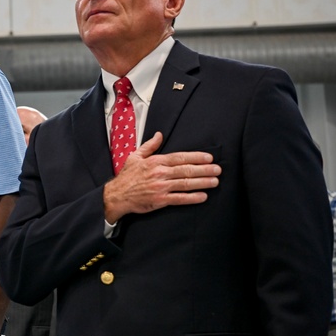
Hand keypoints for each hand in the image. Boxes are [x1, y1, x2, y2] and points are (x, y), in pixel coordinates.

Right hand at [103, 131, 220, 223]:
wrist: (117, 195)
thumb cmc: (126, 176)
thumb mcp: (135, 156)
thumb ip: (149, 146)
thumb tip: (159, 135)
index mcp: (155, 161)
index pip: (180, 157)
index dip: (196, 157)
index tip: (208, 158)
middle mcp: (159, 173)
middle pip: (186, 170)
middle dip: (204, 169)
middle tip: (217, 169)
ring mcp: (160, 187)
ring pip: (185, 184)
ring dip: (202, 182)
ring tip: (215, 181)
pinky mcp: (160, 200)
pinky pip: (180, 199)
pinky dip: (192, 198)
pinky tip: (203, 196)